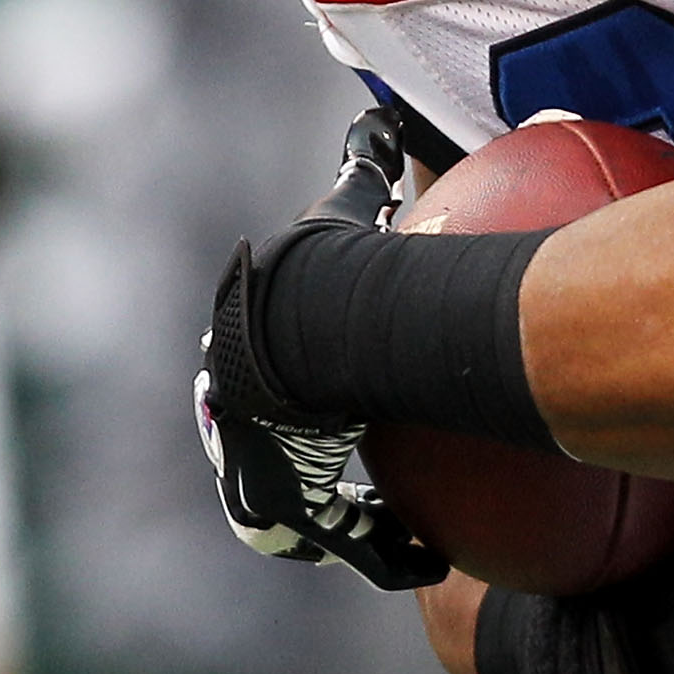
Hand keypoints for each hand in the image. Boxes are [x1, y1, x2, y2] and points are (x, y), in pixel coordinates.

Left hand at [195, 109, 448, 590]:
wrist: (297, 329)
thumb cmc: (322, 270)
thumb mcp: (345, 211)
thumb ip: (363, 169)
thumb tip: (376, 117)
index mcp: (250, 363)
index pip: (270, 390)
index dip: (305, 402)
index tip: (344, 407)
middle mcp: (243, 424)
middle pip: (282, 457)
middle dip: (319, 468)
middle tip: (377, 472)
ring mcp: (253, 475)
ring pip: (310, 512)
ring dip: (352, 523)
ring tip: (406, 528)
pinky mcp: (277, 515)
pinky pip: (338, 546)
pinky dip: (385, 554)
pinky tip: (431, 556)